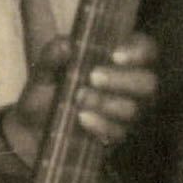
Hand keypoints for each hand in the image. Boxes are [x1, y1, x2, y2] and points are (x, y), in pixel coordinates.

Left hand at [6, 31, 159, 161]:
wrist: (34, 128)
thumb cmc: (47, 91)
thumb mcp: (43, 69)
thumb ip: (52, 55)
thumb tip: (66, 47)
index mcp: (120, 59)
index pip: (146, 50)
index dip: (138, 52)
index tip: (115, 55)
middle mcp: (131, 85)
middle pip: (148, 82)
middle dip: (122, 80)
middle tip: (94, 77)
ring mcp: (127, 112)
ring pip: (134, 109)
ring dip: (107, 102)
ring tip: (79, 97)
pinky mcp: (118, 135)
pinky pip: (119, 132)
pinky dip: (100, 124)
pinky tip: (81, 118)